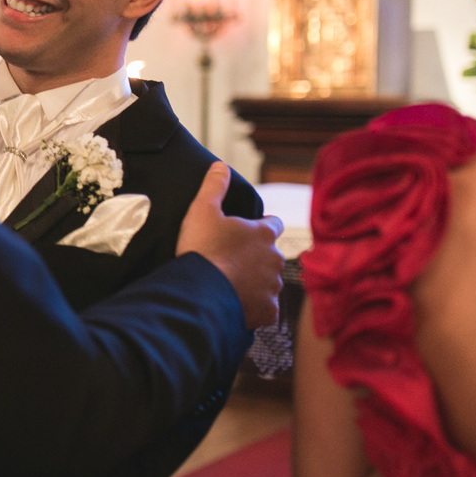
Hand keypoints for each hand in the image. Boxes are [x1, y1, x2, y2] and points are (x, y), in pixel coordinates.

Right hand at [176, 162, 283, 328]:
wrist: (201, 292)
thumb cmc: (202, 249)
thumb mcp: (202, 210)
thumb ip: (213, 186)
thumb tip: (220, 165)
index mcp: (263, 233)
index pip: (274, 224)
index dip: (262, 226)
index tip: (248, 231)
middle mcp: (274, 259)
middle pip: (271, 256)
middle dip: (257, 258)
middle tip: (231, 262)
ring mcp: (272, 286)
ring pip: (269, 283)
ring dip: (255, 284)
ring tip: (230, 286)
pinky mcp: (267, 311)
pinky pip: (266, 309)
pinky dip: (255, 308)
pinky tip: (237, 306)